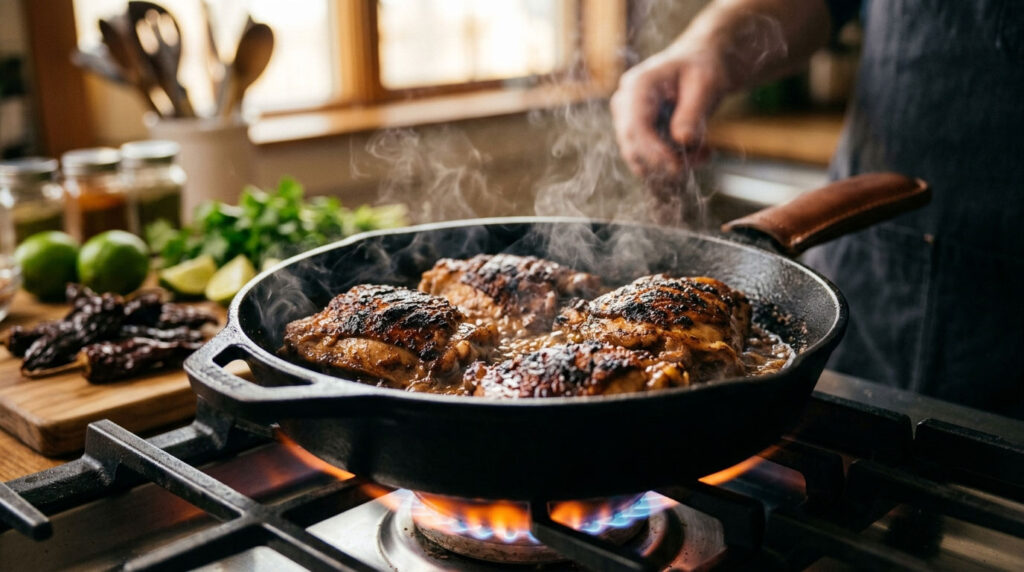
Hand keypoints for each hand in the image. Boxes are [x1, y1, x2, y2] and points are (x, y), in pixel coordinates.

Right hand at [611, 47, 727, 177]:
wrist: (699, 64)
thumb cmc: (702, 68)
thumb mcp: (706, 85)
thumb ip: (692, 112)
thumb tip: (683, 140)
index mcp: (638, 85)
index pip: (635, 127)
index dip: (653, 151)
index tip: (678, 167)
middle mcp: (624, 103)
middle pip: (632, 146)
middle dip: (666, 161)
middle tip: (703, 157)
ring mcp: (626, 119)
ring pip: (640, 157)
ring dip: (672, 164)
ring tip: (705, 152)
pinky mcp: (635, 133)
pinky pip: (648, 158)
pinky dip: (672, 162)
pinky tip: (698, 152)